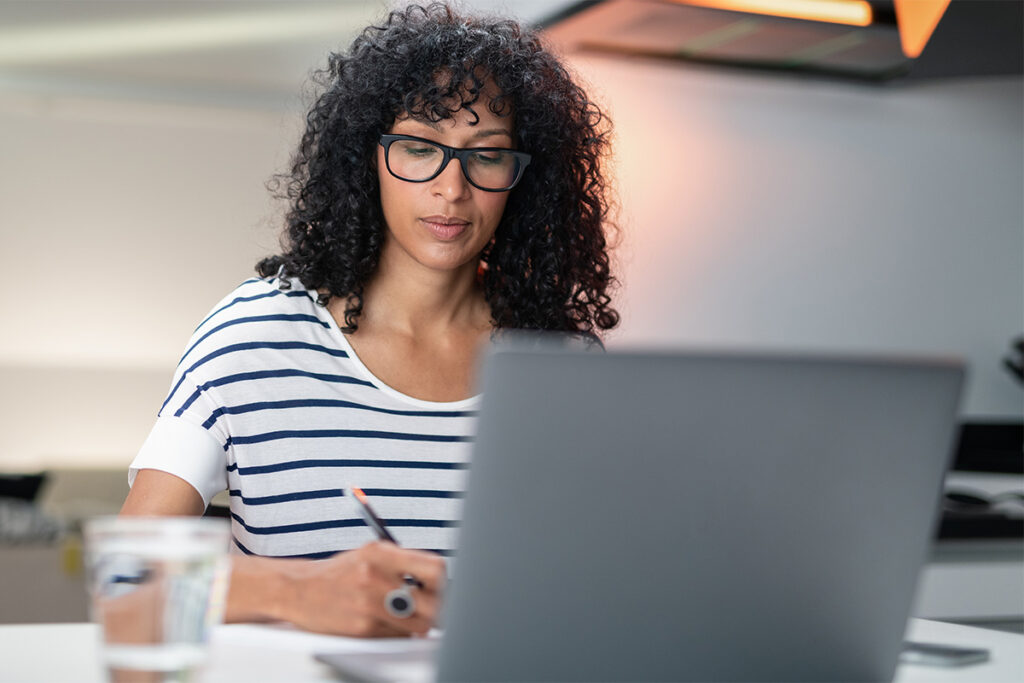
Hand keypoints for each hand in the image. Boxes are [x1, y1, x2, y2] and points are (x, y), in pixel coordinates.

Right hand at [278, 540, 445, 636]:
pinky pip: (396, 636)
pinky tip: (384, 622)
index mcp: (381, 553)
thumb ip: (403, 562)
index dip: (442, 581)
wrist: (299, 590)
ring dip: (417, 623)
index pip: (434, 568)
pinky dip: (397, 632)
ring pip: (417, 624)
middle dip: (436, 608)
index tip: (440, 587)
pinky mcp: (362, 628)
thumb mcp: (370, 553)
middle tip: (432, 608)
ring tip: (405, 615)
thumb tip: (438, 579)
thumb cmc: (339, 573)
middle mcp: (376, 577)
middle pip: (432, 601)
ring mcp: (369, 604)